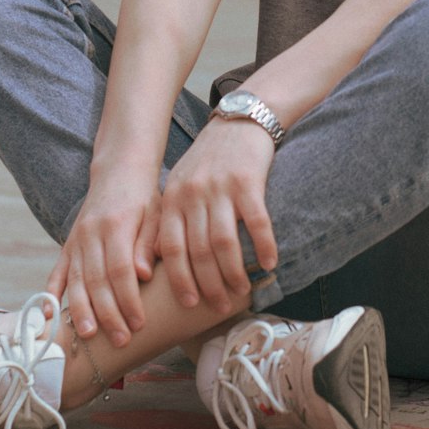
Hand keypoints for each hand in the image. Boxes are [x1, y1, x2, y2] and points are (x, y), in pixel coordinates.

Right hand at [46, 170, 161, 346]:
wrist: (119, 173)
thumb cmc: (144, 198)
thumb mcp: (155, 214)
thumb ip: (148, 243)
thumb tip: (143, 275)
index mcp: (117, 225)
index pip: (120, 270)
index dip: (128, 299)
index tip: (139, 323)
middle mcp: (92, 234)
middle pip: (97, 280)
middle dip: (109, 314)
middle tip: (122, 340)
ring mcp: (76, 240)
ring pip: (76, 280)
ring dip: (82, 311)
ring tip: (90, 336)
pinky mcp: (68, 245)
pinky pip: (57, 273)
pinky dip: (50, 295)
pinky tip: (48, 317)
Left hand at [156, 119, 277, 315]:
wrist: (238, 121)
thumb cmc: (208, 161)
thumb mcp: (181, 185)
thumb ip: (171, 220)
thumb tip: (159, 261)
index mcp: (173, 198)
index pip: (171, 248)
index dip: (179, 279)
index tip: (189, 303)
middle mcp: (193, 194)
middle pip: (199, 251)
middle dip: (209, 285)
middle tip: (219, 306)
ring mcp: (221, 188)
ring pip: (225, 243)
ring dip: (234, 272)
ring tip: (242, 290)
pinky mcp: (248, 181)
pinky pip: (257, 223)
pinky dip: (263, 247)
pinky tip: (269, 264)